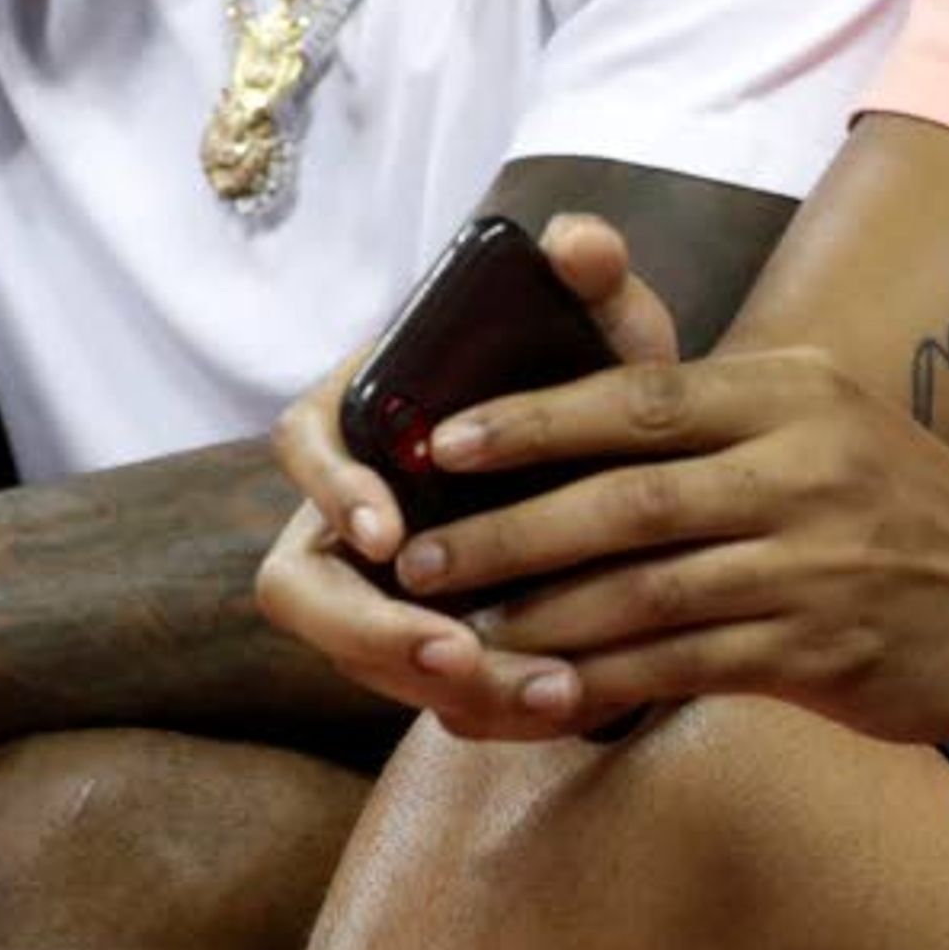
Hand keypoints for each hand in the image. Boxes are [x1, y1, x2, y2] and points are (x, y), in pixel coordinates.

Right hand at [257, 214, 682, 730]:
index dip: (330, 490)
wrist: (646, 474)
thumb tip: (581, 242)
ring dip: (443, 686)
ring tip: (547, 691)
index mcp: (370, 414)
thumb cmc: (604, 388)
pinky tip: (567, 700)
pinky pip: (429, 697)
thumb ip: (595, 277)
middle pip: (302, 584)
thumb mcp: (611, 331)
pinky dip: (491, 707)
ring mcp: (383, 587)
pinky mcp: (427, 646)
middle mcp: (354, 508)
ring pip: (364, 659)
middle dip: (368, 630)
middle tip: (454, 654)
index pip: (304, 442)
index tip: (389, 532)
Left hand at [390, 349, 948, 747]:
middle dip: (505, 529)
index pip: (637, 396)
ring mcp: (815, 561)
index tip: (440, 443)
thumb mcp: (831, 424)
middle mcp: (802, 464)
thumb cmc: (911, 513)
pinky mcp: (822, 650)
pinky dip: (603, 685)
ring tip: (452, 636)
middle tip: (415, 555)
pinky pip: (684, 668)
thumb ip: (723, 422)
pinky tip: (541, 700)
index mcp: (794, 390)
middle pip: (623, 497)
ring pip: (642, 591)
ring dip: (536, 617)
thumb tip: (583, 430)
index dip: (529, 419)